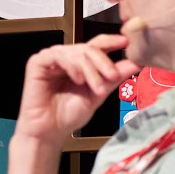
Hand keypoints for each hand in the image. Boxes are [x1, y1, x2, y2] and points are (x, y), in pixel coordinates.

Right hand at [16, 36, 139, 143]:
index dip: (111, 41)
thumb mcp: (98, 94)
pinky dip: (71, 66)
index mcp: (79, 63)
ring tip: (95, 87)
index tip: (126, 42)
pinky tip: (78, 79)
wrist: (50, 132)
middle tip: (112, 76)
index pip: (96, 44)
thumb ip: (115, 77)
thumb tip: (138, 62)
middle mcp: (65, 58)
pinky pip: (58, 55)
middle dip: (103, 63)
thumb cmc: (68, 116)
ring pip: (76, 52)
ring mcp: (51, 59)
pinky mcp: (37, 63)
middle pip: (89, 48)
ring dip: (90, 69)